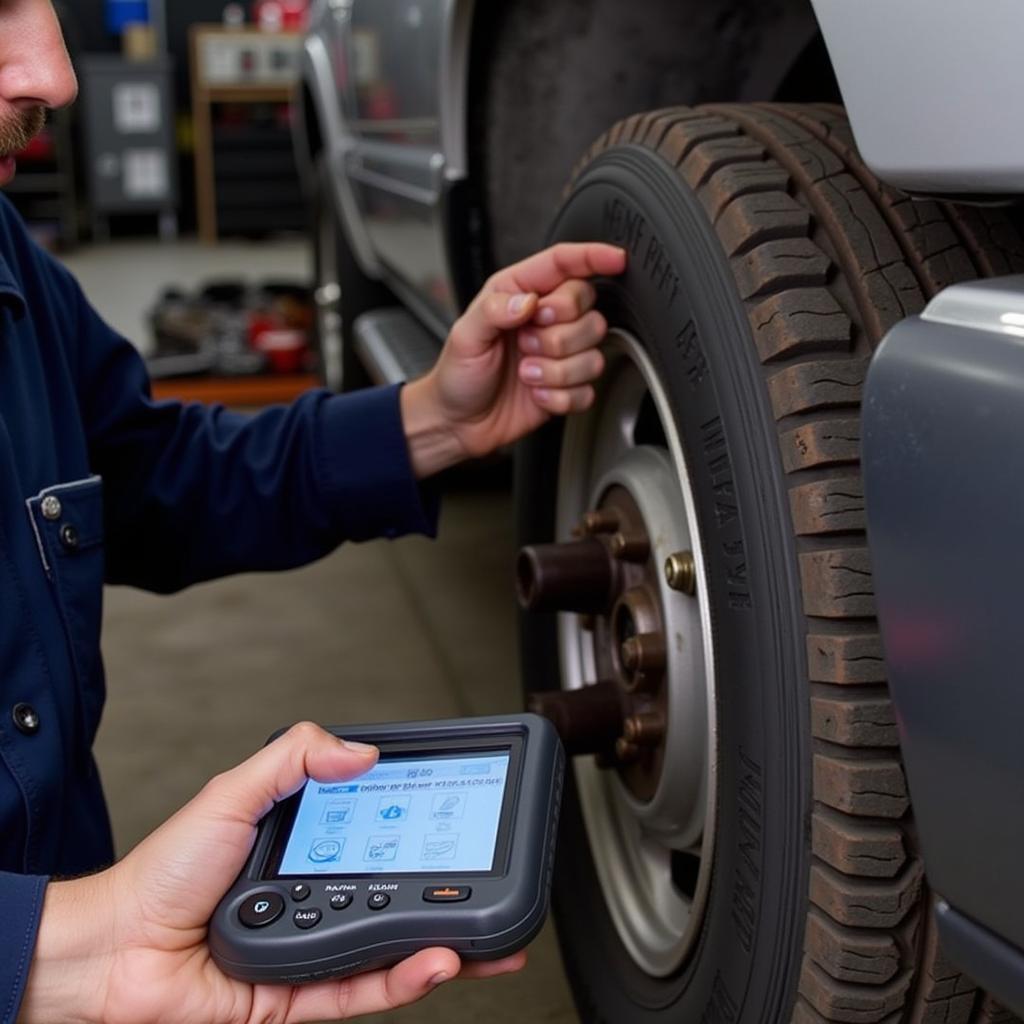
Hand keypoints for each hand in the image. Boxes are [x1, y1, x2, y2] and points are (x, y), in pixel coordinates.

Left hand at [19, 724, 524, 1023]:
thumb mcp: (233, 793)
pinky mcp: (298, 997)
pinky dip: (401, 979)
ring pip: (389, 949)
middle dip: (451, 897)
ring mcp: (311, 948)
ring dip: (441, 942)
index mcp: (307, 849)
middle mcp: (316, 898)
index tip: (459, 823)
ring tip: (484, 934)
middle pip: (397, 897)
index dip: (422, 833)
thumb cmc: (162, 873)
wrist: (112, 949)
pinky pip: (359, 990)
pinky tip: (435, 961)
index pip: (380, 836)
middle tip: (494, 887)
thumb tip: (361, 750)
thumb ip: (294, 758)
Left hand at [400, 242, 626, 475]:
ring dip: (557, 370)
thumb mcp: (465, 336)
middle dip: (558, 334)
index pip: (564, 264)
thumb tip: (528, 301)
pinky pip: (587, 389)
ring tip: (526, 374)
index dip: (593, 256)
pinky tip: (536, 393)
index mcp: (521, 292)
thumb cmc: (457, 375)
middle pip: (589, 309)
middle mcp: (545, 319)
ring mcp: (560, 354)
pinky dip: (559, 397)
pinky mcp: (567, 386)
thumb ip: (494, 310)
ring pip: (593, 353)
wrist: (458, 422)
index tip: (616, 258)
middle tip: (525, 345)